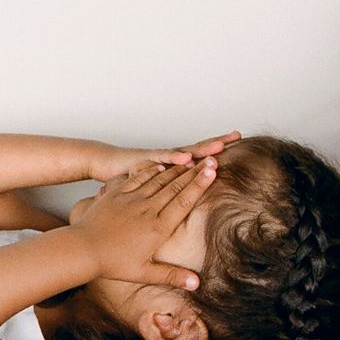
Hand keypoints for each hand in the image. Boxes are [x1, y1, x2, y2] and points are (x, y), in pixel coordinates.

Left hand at [64, 158, 218, 289]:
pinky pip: (137, 178)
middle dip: (195, 172)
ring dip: (176, 169)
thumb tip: (197, 283)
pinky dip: (151, 170)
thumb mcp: (144, 273)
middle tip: (211, 160)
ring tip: (191, 161)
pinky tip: (160, 165)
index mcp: (158, 228)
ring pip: (159, 179)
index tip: (213, 172)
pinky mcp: (117, 194)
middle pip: (176, 186)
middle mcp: (147, 209)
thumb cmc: (112, 263)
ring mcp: (131, 199)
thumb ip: (172, 276)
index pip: (184, 202)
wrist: (82, 249)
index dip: (200, 185)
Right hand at [88, 131, 240, 182]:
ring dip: (200, 149)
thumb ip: (167, 193)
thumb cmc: (128, 177)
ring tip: (219, 147)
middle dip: (216, 144)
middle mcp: (168, 159)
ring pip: (182, 152)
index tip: (238, 149)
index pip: (199, 159)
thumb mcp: (152, 189)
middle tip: (237, 136)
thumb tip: (181, 203)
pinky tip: (186, 158)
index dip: (216, 155)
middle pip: (196, 150)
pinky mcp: (141, 160)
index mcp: (173, 167)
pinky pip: (159, 159)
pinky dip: (172, 158)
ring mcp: (156, 158)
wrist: (101, 162)